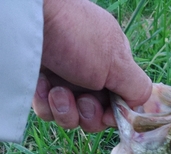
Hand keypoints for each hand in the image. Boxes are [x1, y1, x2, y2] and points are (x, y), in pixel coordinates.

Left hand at [32, 0, 151, 132]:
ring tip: (56, 90)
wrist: (29, 19)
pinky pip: (47, 111)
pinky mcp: (39, 86)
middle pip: (95, 117)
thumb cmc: (78, 36)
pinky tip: (41, 84)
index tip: (106, 113)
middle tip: (81, 99)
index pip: (119, 105)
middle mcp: (90, 75)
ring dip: (65, 110)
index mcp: (113, 67)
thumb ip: (137, 87)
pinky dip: (44, 102)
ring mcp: (63, 80)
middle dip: (88, 114)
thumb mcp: (118, 62)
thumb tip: (141, 107)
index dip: (112, 115)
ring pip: (70, 118)